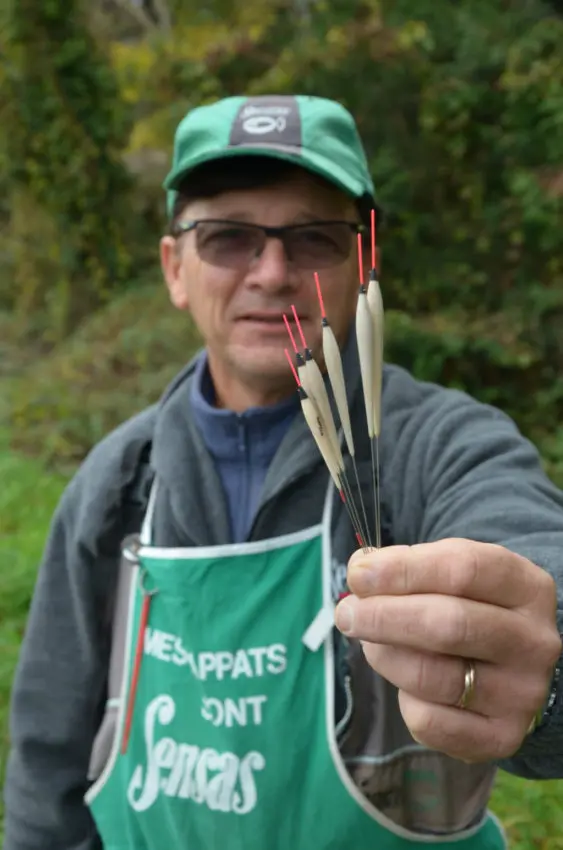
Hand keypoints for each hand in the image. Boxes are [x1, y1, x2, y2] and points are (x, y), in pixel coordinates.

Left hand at [334, 538, 560, 762]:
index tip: (358, 573)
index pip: (463, 570)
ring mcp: (521, 694)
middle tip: (346, 613)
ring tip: (369, 642)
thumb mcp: (454, 573)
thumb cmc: (471, 606)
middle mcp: (533, 642)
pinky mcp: (501, 738)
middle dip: (384, 617)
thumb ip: (410, 566)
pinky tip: (406, 683)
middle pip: (448, 625)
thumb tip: (362, 571)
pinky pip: (429, 722)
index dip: (404, 570)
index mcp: (527, 587)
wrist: (512, 666)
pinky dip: (404, 699)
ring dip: (384, 655)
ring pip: (431, 676)